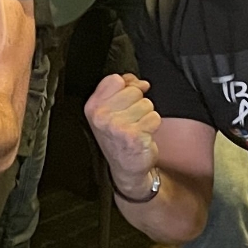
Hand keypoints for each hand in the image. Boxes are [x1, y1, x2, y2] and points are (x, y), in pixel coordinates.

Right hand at [84, 73, 160, 194]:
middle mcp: (101, 116)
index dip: (126, 87)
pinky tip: (142, 135)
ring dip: (146, 115)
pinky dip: (152, 126)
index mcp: (93, 107)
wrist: (126, 168)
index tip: (125, 101)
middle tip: (130, 120)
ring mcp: (117, 126)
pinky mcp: (134, 136)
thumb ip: (122, 89)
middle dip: (137, 103)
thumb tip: (140, 82)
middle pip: (133, 91)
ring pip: (146, 104)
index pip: (115, 79)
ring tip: (136, 128)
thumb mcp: (111, 111)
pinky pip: (154, 117)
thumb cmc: (119, 137)